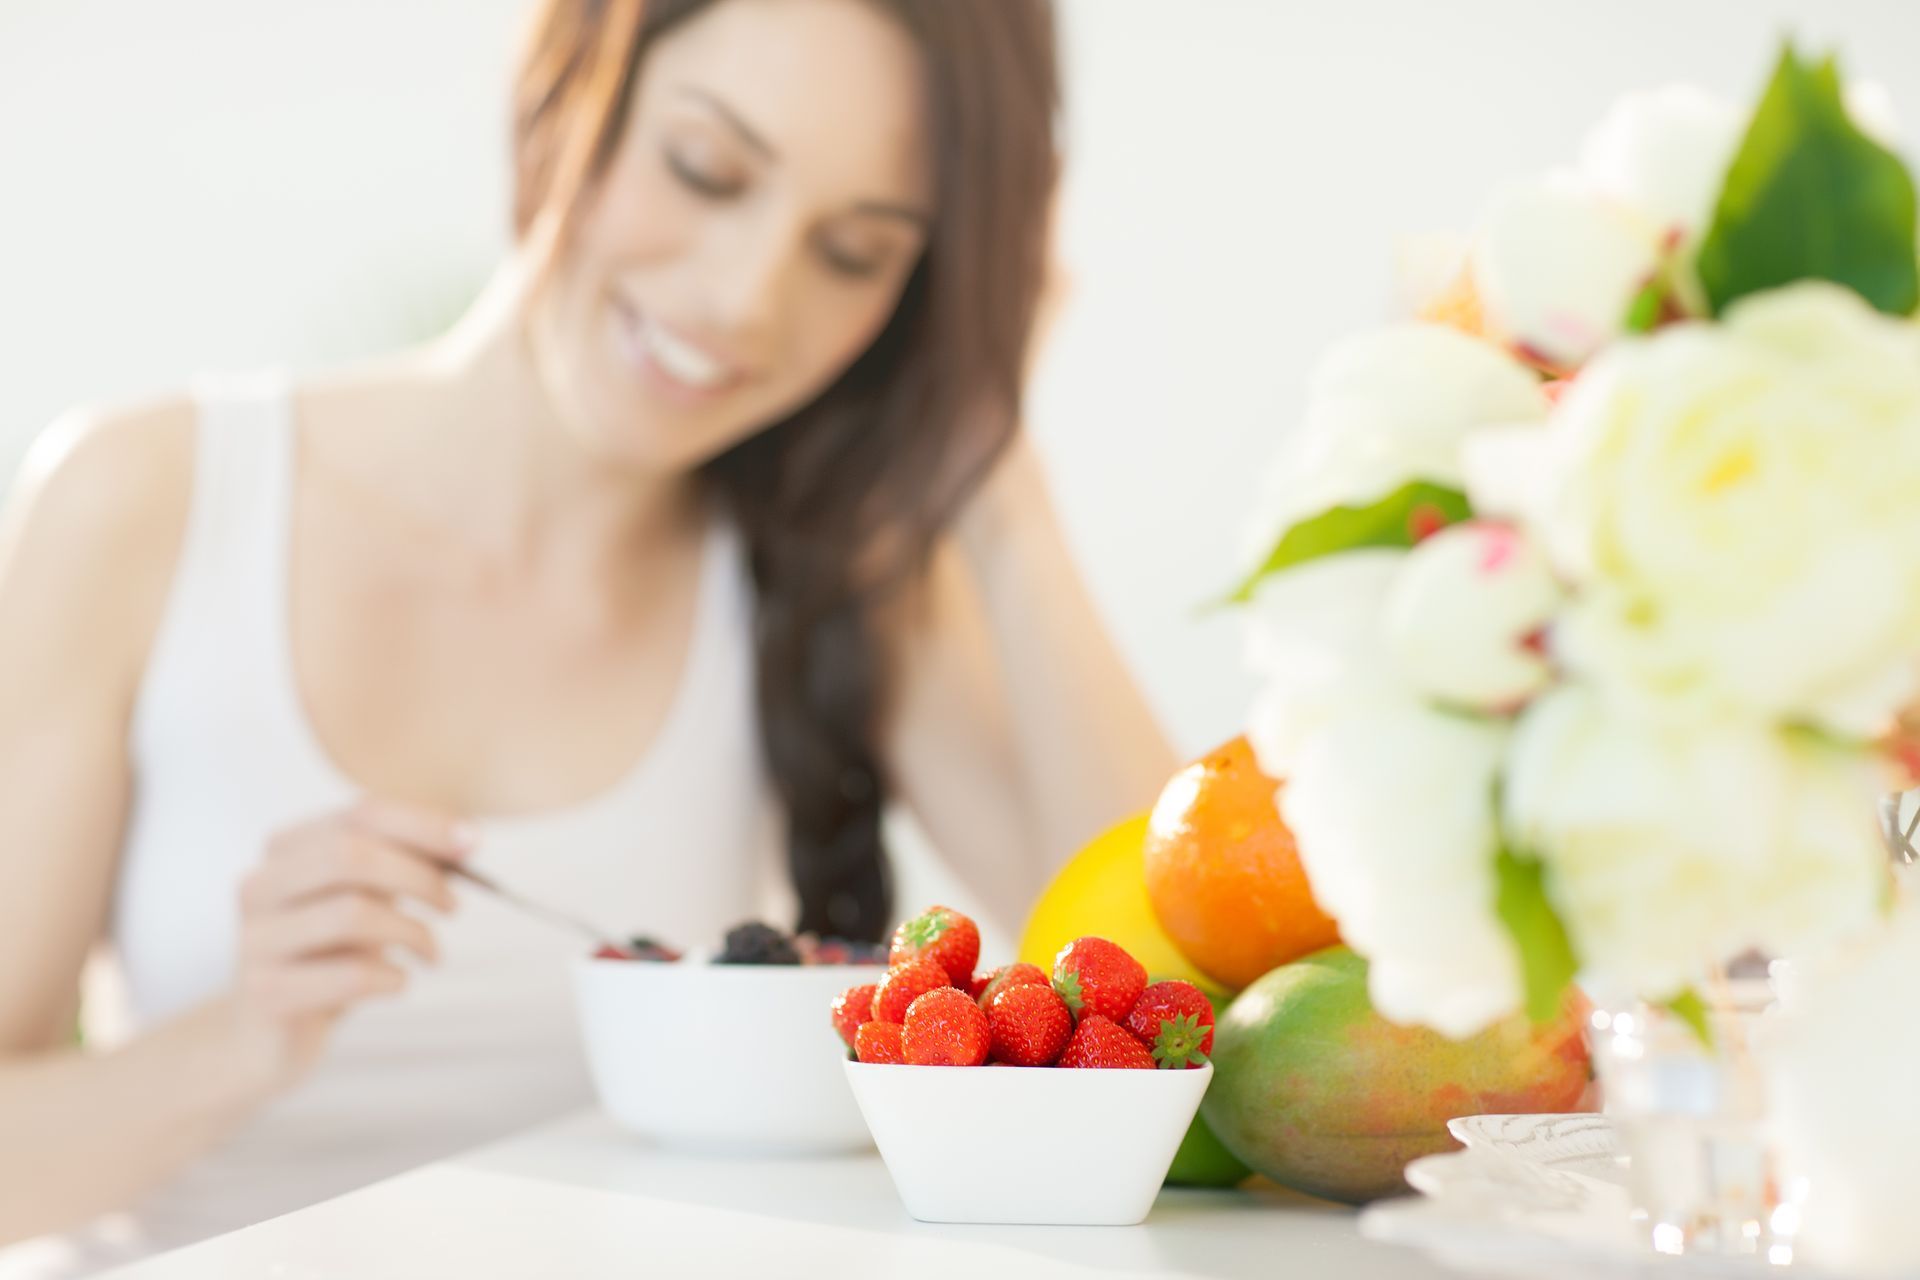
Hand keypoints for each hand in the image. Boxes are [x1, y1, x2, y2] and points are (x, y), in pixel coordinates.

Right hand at [226, 799, 470, 1087]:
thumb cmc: (328, 957)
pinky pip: (350, 975)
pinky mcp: (265, 993)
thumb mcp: (362, 900)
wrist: (264, 1039)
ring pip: (351, 914)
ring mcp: (254, 941)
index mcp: (285, 850)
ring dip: (412, 932)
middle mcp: (259, 887)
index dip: (424, 824)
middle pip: (350, 856)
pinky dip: (392, 976)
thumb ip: (401, 864)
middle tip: (452, 906)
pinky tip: (398, 982)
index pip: (360, 814)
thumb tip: (466, 838)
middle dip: (418, 876)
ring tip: (431, 953)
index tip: (472, 843)